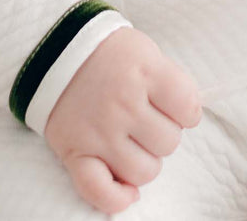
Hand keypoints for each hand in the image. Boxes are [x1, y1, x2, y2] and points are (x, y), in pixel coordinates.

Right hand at [44, 27, 201, 214]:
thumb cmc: (108, 52)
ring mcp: (98, 131)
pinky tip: (127, 189)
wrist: (55, 50)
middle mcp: (123, 103)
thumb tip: (191, 117)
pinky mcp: (75, 152)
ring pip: (144, 171)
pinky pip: (101, 192)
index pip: (188, 107)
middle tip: (148, 118)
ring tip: (134, 142)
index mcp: (144, 72)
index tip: (178, 107)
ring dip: (145, 160)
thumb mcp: (145, 51)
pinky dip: (118, 197)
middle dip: (164, 133)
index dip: (188, 111)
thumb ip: (170, 82)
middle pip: (169, 142)